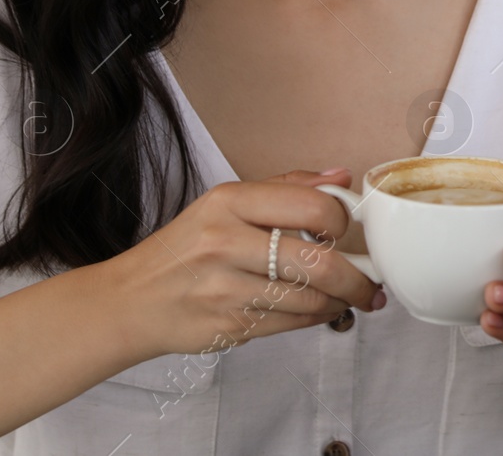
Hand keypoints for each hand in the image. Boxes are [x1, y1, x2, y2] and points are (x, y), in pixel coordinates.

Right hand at [102, 168, 382, 359]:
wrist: (131, 301)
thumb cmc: (186, 248)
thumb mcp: (226, 203)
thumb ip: (287, 187)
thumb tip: (341, 176)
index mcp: (230, 201)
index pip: (313, 207)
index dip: (344, 222)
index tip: (353, 231)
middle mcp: (225, 242)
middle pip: (319, 263)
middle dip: (357, 278)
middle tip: (371, 283)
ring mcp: (225, 289)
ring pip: (310, 299)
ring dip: (339, 302)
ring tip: (347, 298)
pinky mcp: (227, 326)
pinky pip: (292, 324)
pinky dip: (315, 319)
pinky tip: (320, 311)